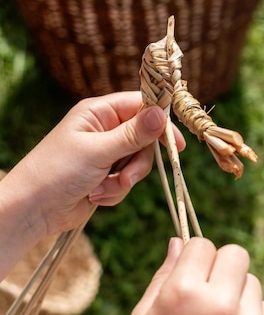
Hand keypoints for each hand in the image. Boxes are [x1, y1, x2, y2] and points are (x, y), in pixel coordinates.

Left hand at [9, 91, 184, 235]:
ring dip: (123, 182)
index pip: (140, 106)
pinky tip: (95, 197)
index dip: (160, 122)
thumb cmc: (57, 172)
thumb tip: (162, 114)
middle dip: (137, 163)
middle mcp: (104, 130)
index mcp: (99, 113)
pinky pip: (126, 182)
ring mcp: (105, 154)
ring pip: (137, 164)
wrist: (35, 209)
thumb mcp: (98, 151)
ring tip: (101, 190)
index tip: (177, 144)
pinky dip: (114, 193)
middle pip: (144, 139)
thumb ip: (132, 134)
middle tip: (127, 178)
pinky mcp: (105, 177)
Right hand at [124, 237, 263, 314]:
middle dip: (220, 268)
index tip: (189, 278)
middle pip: (235, 254)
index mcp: (183, 293)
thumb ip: (163, 275)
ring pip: (252, 283)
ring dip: (237, 294)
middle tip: (208, 295)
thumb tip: (178, 240)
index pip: (202, 244)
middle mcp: (220, 304)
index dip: (193, 260)